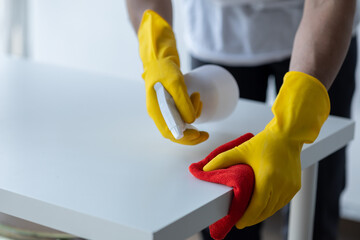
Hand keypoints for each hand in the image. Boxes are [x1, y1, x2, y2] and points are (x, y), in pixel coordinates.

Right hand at [138, 10, 207, 144]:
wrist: (159, 57)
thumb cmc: (164, 68)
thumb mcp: (176, 83)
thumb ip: (182, 103)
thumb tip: (191, 121)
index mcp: (156, 110)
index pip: (169, 132)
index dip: (185, 138)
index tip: (199, 135)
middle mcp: (159, 113)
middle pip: (176, 131)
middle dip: (191, 133)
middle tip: (205, 133)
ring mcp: (164, 108)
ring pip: (181, 122)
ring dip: (193, 114)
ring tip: (198, 97)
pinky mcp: (170, 103)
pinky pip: (182, 113)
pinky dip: (191, 108)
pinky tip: (196, 97)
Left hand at [204, 71, 329, 227]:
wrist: (287, 135)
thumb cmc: (265, 142)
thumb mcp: (240, 150)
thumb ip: (221, 160)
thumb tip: (205, 170)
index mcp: (267, 177)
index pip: (257, 206)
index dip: (247, 217)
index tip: (238, 222)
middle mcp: (281, 185)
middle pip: (265, 211)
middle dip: (253, 218)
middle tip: (241, 221)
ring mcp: (290, 187)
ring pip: (274, 208)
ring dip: (262, 214)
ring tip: (250, 215)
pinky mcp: (295, 186)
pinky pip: (282, 202)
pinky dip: (272, 206)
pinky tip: (263, 206)